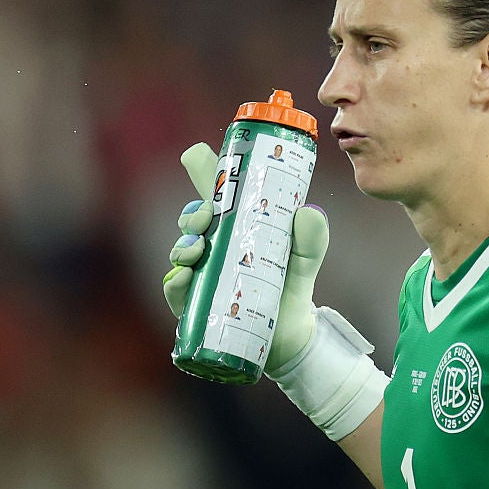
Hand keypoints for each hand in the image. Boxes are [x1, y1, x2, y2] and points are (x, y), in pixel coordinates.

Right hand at [162, 142, 328, 372]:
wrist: (291, 332)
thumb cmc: (291, 283)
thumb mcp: (307, 255)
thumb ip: (312, 235)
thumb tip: (307, 213)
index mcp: (236, 225)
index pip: (215, 193)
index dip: (202, 170)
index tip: (197, 155)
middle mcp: (214, 244)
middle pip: (191, 219)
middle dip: (192, 213)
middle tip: (205, 217)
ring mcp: (202, 273)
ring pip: (180, 251)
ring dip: (182, 245)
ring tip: (196, 250)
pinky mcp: (197, 304)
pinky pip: (176, 291)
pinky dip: (175, 283)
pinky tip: (183, 278)